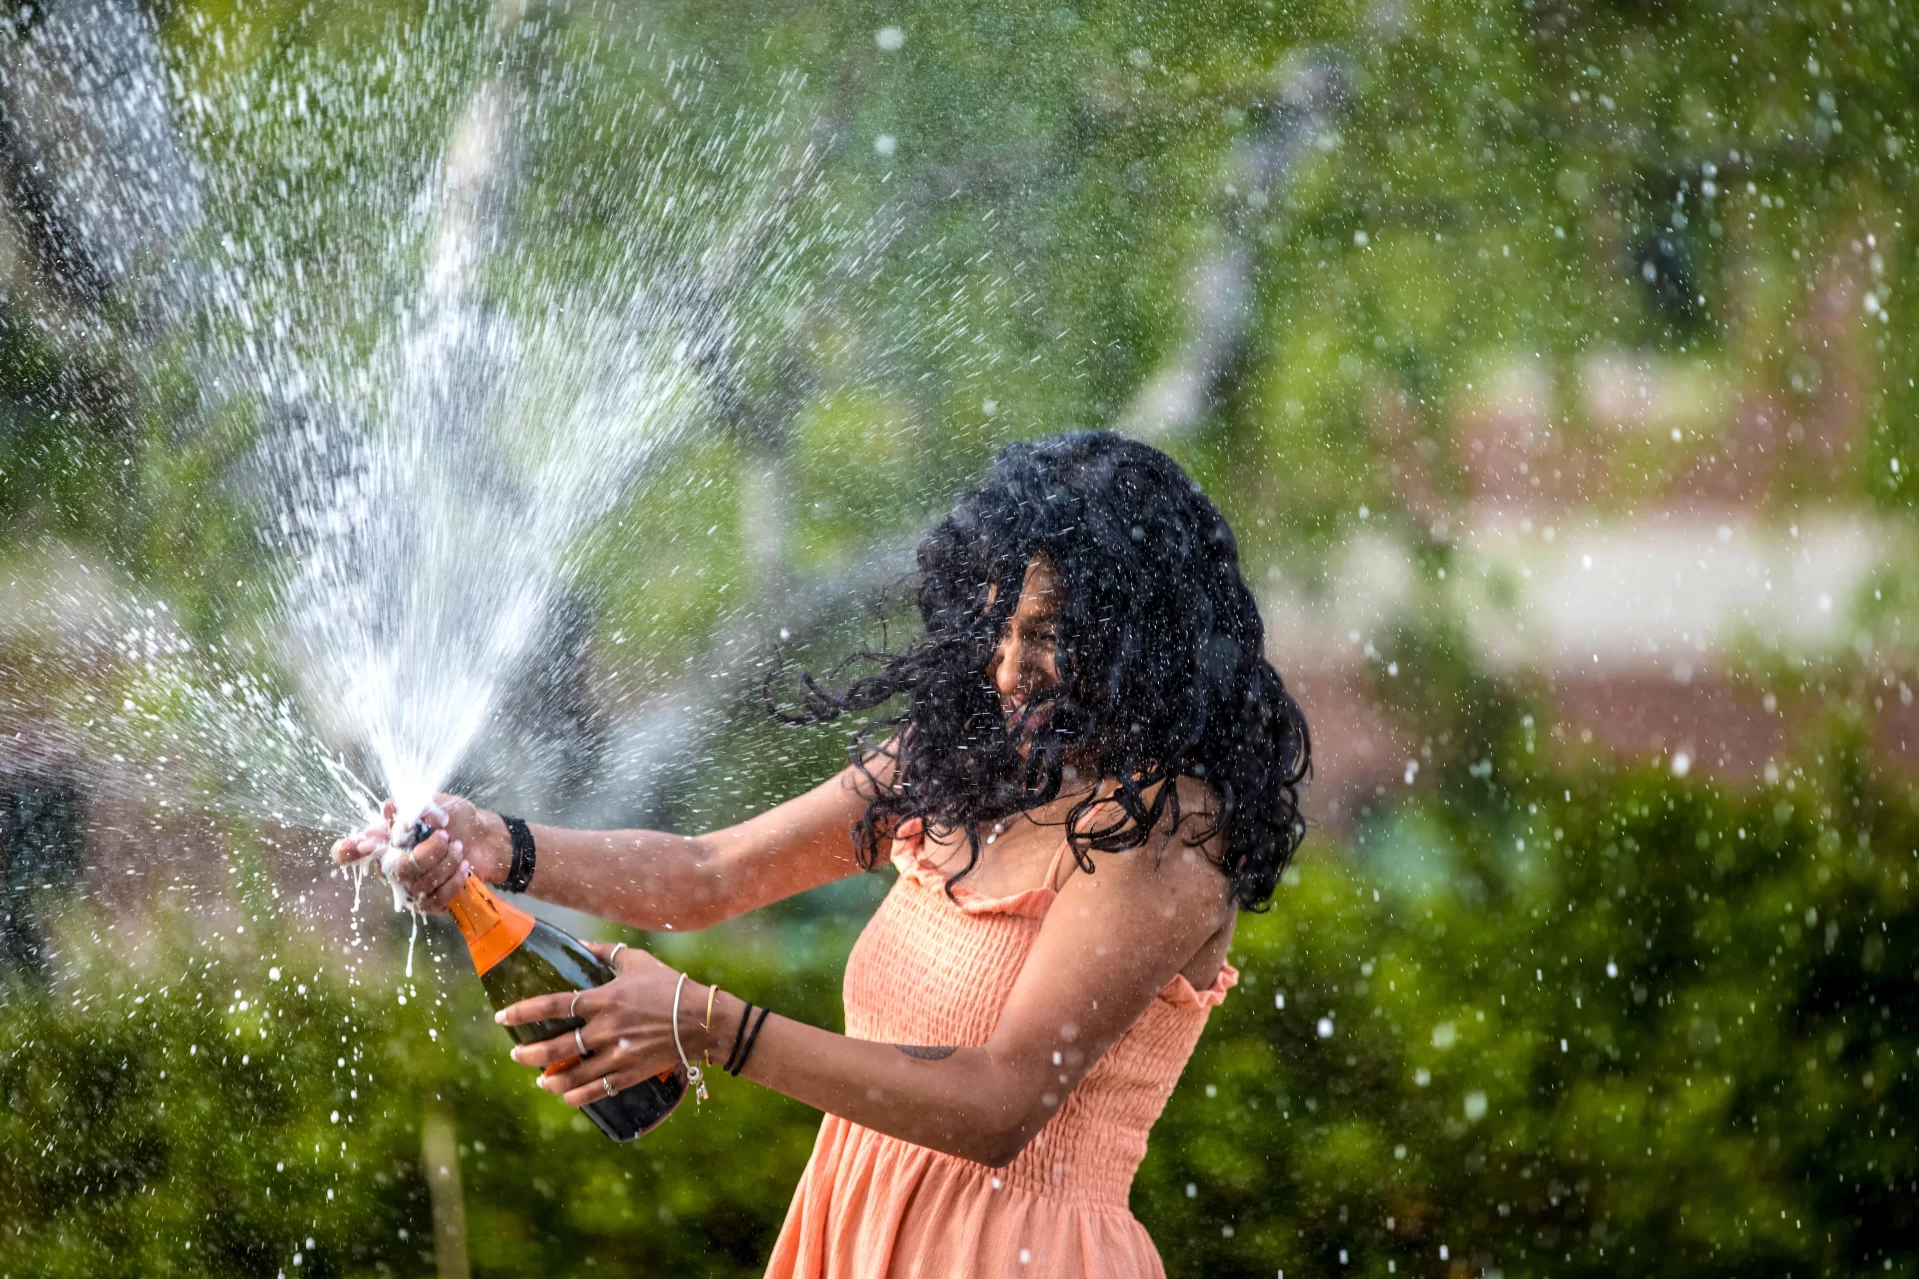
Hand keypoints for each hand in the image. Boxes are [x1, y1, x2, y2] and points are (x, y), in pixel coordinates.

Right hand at [326, 798, 472, 913]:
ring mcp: (410, 885)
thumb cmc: (456, 818)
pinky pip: (433, 902)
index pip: (350, 851)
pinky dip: (452, 883)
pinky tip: (464, 866)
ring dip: (445, 864)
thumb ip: (416, 806)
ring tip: (459, 847)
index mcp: (387, 839)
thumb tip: (391, 808)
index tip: (358, 844)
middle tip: (445, 836)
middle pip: (395, 869)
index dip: (346, 851)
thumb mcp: (439, 803)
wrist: (486, 837)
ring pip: (418, 885)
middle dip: (425, 853)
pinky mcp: (430, 901)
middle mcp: (393, 864)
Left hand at [496, 942, 696, 1106]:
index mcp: (604, 999)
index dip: (523, 1011)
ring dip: (550, 1080)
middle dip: (529, 1053)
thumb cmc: (669, 986)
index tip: (502, 1016)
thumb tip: (580, 945)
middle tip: (517, 1054)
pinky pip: (596, 1090)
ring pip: (573, 1075)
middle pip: (556, 1047)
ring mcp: (617, 1054)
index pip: (553, 1006)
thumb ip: (605, 953)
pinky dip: (577, 1096)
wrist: (702, 1020)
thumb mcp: (637, 961)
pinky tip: (565, 1096)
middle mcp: (606, 1029)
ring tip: (539, 1080)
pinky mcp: (630, 1073)